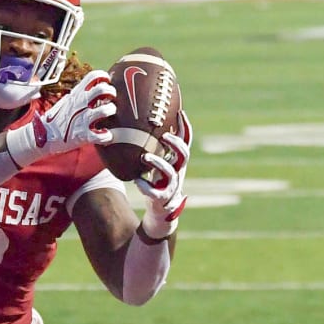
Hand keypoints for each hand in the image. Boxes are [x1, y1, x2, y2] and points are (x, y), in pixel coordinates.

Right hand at [6, 70, 116, 167]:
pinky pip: (102, 135)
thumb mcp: (66, 102)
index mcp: (76, 94)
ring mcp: (82, 119)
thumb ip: (80, 95)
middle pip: (102, 89)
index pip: (93, 76)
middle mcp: (80, 104)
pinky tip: (106, 135)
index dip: (103, 76)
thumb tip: (94, 89)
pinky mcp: (84, 136)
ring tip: (109, 113)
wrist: (43, 137)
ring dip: (110, 110)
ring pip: (105, 110)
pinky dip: (107, 136)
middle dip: (111, 91)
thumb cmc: (56, 119)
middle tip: (111, 97)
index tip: (107, 81)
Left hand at [135, 110, 191, 238]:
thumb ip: (154, 149)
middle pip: (184, 156)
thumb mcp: (159, 164)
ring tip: (145, 157)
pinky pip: (155, 192)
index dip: (185, 128)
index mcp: (177, 163)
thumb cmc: (158, 182)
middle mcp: (177, 173)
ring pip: (171, 173)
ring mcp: (171, 186)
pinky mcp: (161, 199)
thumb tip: (139, 125)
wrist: (160, 211)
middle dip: (176, 144)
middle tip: (163, 136)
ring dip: (159, 163)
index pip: (186, 143)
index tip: (180, 112)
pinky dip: (145, 186)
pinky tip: (137, 181)